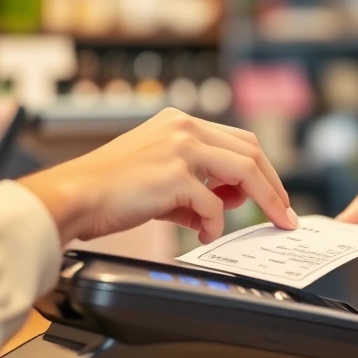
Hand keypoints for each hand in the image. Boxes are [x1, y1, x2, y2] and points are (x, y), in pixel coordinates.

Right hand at [19, 108, 298, 243]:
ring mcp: (181, 148)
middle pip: (251, 151)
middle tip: (284, 213)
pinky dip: (217, 223)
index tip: (275, 194)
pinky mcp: (176, 175)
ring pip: (245, 171)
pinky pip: (215, 204)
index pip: (238, 140)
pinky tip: (207, 235)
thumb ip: (196, 187)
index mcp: (179, 121)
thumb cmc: (109, 191)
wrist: (73, 196)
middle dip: (274, 185)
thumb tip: (227, 204)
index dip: (263, 169)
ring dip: (264, 201)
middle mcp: (183, 127)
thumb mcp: (159, 181)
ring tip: (270, 222)